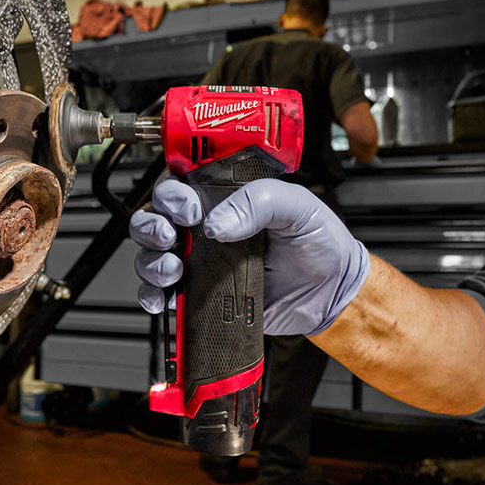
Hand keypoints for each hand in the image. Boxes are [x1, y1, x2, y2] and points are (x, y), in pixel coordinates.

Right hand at [128, 177, 369, 335]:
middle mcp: (207, 228)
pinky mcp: (202, 296)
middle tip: (172, 237)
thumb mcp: (297, 207)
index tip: (191, 210)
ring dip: (151, 262)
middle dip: (152, 227)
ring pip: (152, 256)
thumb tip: (218, 223)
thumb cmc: (320, 242)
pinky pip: (163, 295)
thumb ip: (259, 202)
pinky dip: (152, 296)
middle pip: (156, 219)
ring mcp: (202, 263)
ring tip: (173, 270)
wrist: (333, 293)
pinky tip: (164, 298)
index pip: (181, 186)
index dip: (174, 195)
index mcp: (226, 199)